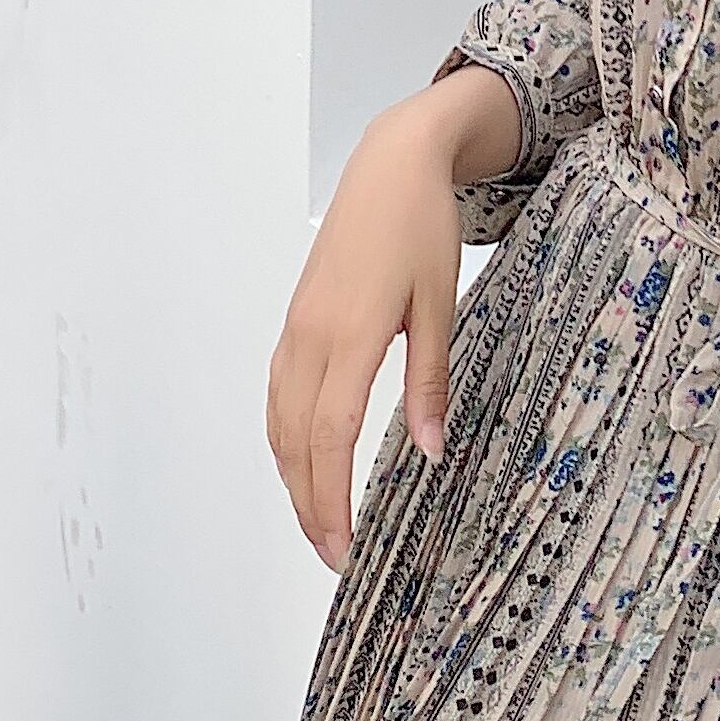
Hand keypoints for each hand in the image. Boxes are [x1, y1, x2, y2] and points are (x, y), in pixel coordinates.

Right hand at [264, 97, 464, 573]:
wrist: (389, 165)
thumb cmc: (420, 227)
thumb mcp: (441, 304)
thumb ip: (431, 381)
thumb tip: (431, 449)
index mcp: (351, 335)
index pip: (331, 436)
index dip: (332, 498)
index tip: (343, 547)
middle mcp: (310, 337)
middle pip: (296, 441)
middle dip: (310, 504)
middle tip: (333, 555)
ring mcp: (296, 329)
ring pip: (279, 421)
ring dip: (293, 477)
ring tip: (317, 521)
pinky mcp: (295, 320)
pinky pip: (279, 393)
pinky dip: (287, 438)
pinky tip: (303, 459)